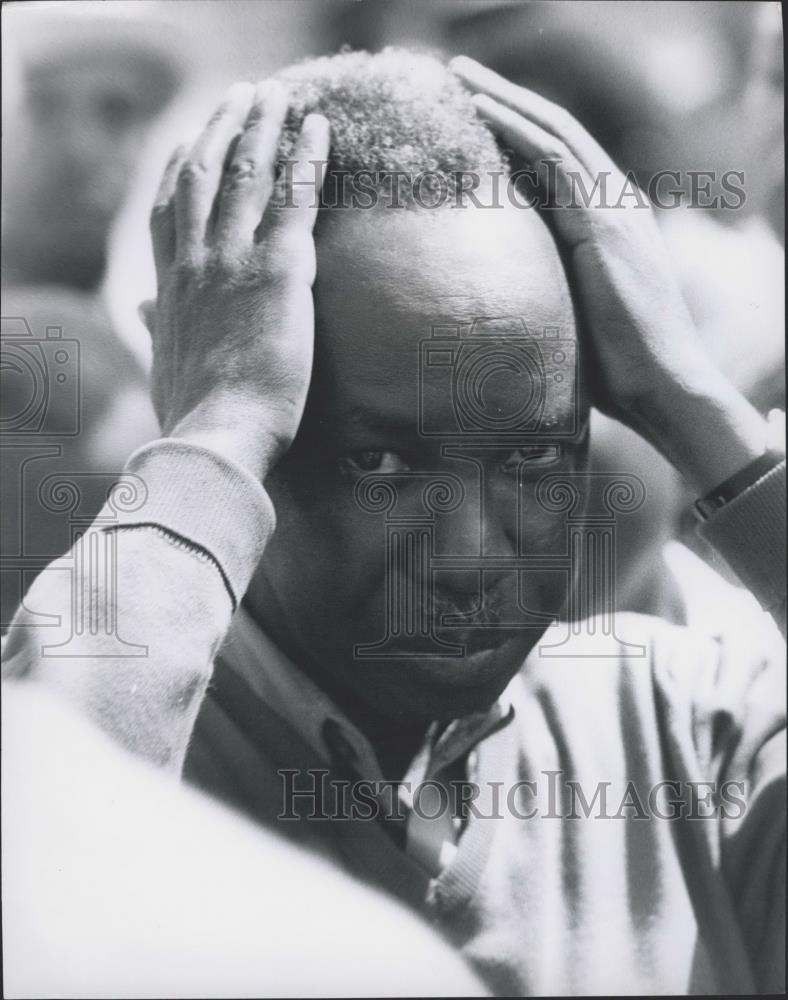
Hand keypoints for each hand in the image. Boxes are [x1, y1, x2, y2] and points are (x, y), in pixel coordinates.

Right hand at [143, 81, 328, 479]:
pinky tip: (319, 126)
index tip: (194, 139)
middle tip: (244, 97)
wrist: (218, 438)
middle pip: (205, 174)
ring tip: (279, 94)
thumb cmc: (196, 415)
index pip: (169, 210)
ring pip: (246, 174)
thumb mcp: (165, 368)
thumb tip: (146, 311)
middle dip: (223, 128)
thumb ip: (159, 331)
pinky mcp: (279, 272)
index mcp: (172, 286)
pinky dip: (306, 157)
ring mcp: (234, 261)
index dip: (183, 167)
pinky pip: (294, 198)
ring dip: (263, 126)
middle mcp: (196, 261)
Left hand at [451, 57, 768, 491]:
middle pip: (555, 132)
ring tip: (460, 77)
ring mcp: (613, 209)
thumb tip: (504, 299)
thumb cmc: (617, 369)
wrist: (663, 386)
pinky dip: (517, 131)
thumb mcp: (575, 315)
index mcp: (610, 222)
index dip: (518, 130)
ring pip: (553, 133)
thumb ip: (550, 289)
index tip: (474, 112)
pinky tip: (482, 112)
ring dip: (504, 100)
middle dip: (505, 99)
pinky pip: (555, 161)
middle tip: (458, 75)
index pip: (560, 160)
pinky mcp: (603, 224)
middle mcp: (615, 203)